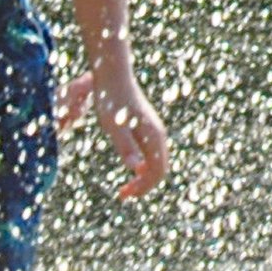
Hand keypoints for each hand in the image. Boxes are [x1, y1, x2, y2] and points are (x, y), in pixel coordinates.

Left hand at [62, 54, 169, 198]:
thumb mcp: (114, 126)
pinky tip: (131, 167)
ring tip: (126, 186)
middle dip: (144, 186)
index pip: (156, 172)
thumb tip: (136, 169)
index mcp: (153, 137)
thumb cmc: (111, 100)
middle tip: (123, 194)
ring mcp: (155, 131)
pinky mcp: (148, 128)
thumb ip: (126, 147)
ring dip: (144, 178)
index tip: (123, 194)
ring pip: (157, 163)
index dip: (142, 188)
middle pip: (160, 170)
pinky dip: (144, 167)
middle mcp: (158, 135)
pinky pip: (152, 155)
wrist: (114, 76)